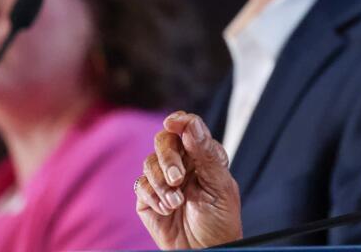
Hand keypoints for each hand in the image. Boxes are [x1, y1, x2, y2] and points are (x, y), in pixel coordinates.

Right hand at [135, 111, 242, 248]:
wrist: (206, 251)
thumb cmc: (219, 220)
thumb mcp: (219, 186)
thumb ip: (206, 154)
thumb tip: (191, 124)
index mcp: (203, 155)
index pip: (189, 128)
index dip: (180, 121)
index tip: (173, 123)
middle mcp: (183, 163)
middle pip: (164, 140)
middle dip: (168, 157)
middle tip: (177, 178)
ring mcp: (163, 179)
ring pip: (150, 162)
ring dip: (162, 182)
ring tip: (177, 202)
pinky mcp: (148, 197)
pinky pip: (141, 185)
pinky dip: (154, 196)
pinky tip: (168, 209)